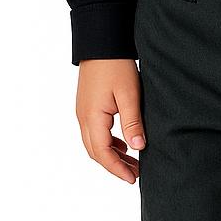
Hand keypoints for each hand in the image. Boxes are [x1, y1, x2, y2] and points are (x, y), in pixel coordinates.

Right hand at [76, 58, 145, 182]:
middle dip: (115, 166)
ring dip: (112, 155)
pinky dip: (108, 143)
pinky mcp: (87, 106)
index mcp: (92, 118)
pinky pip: (94, 132)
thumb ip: (132, 123)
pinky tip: (123, 144)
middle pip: (96, 152)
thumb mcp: (129, 94)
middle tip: (136, 174)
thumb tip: (138, 149)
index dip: (117, 169)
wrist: (101, 42)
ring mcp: (82, 112)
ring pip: (94, 143)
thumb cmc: (116, 65)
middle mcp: (83, 118)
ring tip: (132, 162)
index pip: (103, 153)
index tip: (133, 179)